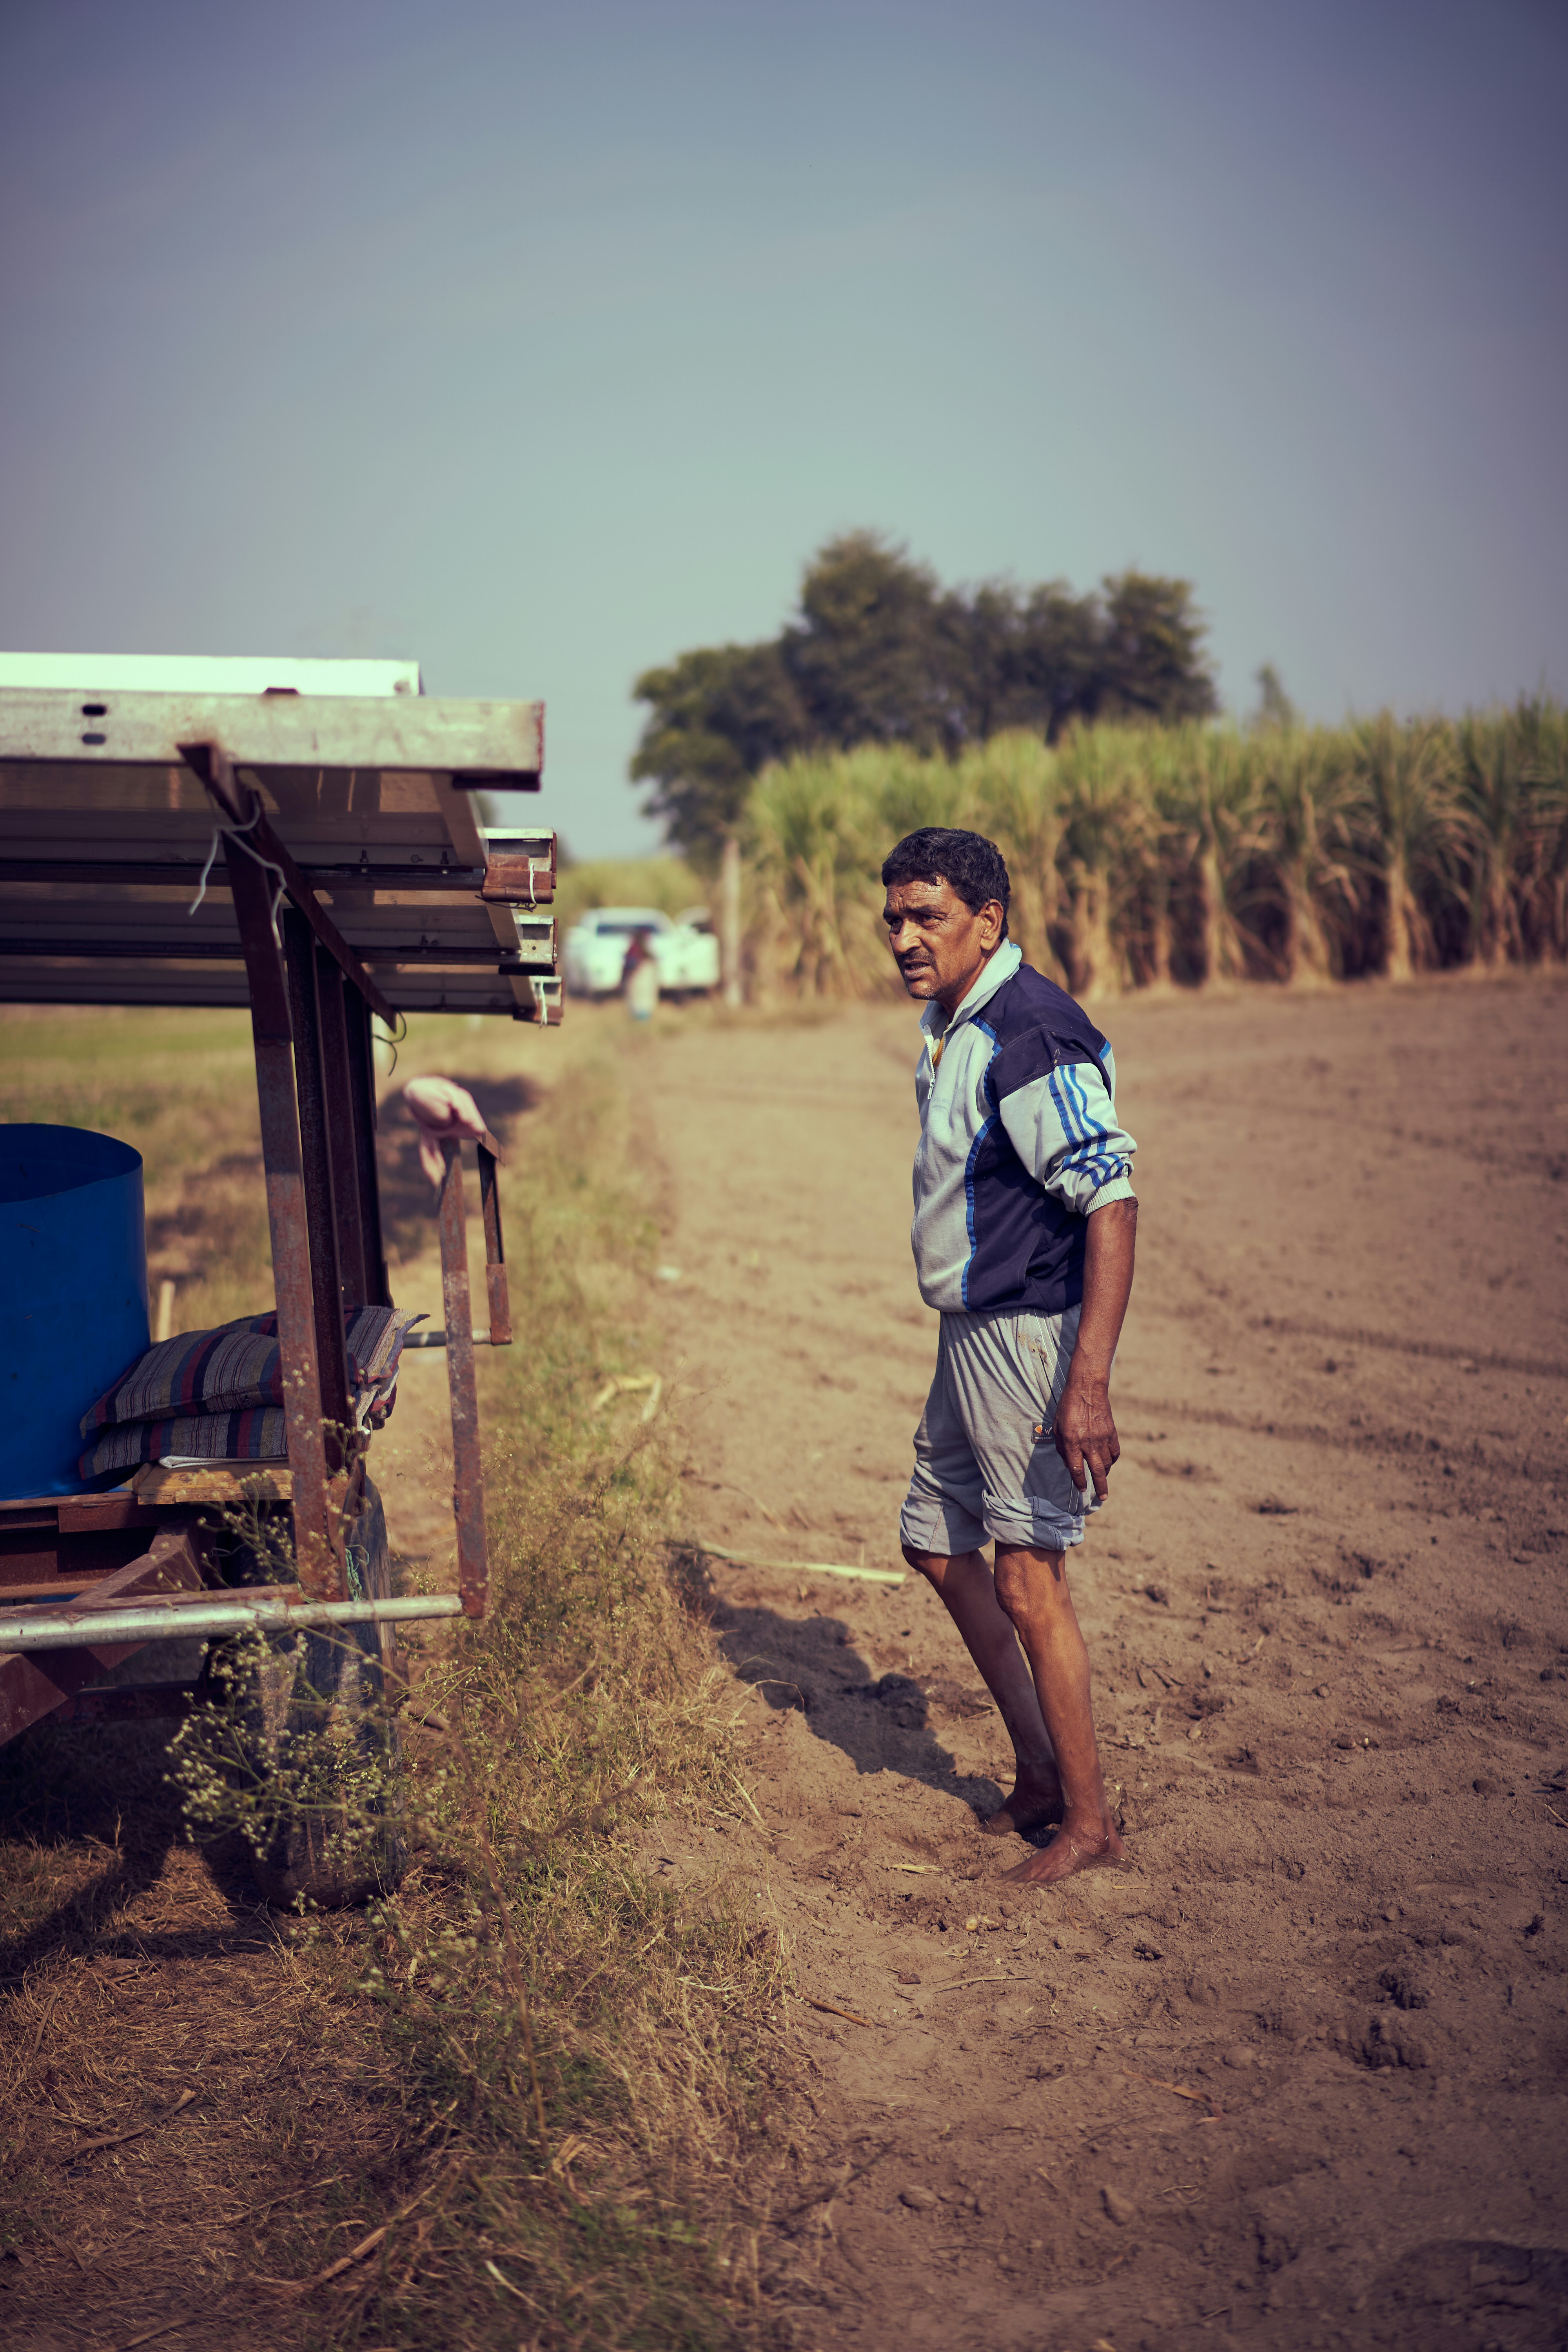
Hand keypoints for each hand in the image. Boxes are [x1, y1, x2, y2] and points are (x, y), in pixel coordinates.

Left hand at [1052, 1372, 1120, 1502]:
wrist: (1087, 1389)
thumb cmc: (1068, 1407)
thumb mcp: (1057, 1426)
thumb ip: (1061, 1446)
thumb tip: (1067, 1463)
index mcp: (1072, 1442)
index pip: (1076, 1469)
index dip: (1079, 1481)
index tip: (1081, 1489)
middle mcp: (1088, 1443)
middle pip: (1096, 1471)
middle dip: (1100, 1487)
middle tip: (1102, 1498)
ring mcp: (1102, 1438)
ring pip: (1107, 1463)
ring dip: (1106, 1474)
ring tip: (1103, 1480)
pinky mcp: (1111, 1432)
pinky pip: (1115, 1452)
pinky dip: (1113, 1460)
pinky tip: (1109, 1463)